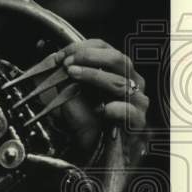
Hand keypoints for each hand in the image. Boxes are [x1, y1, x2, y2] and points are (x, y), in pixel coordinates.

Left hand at [51, 38, 149, 161]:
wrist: (90, 144)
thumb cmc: (83, 116)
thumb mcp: (69, 90)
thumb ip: (65, 74)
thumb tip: (55, 58)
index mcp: (115, 69)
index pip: (104, 48)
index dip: (82, 48)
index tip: (62, 56)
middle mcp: (129, 80)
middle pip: (118, 59)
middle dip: (89, 58)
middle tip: (68, 64)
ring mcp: (136, 99)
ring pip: (121, 82)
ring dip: (95, 76)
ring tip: (73, 75)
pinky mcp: (136, 120)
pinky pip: (131, 112)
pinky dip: (118, 108)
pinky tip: (104, 108)